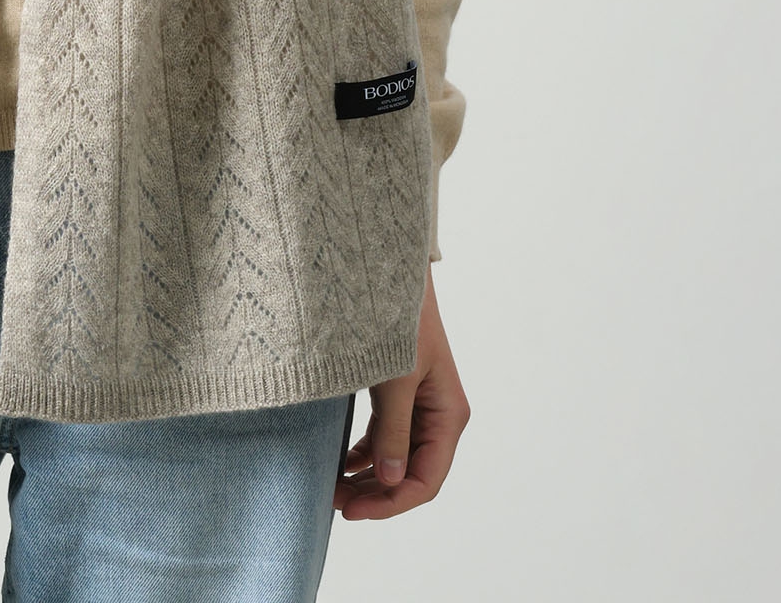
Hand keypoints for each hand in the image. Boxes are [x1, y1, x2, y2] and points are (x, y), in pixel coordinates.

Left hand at [333, 265, 469, 520]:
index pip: (426, 481)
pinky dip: (363, 453)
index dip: (390, 503)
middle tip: (333, 502)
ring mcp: (418, 405)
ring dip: (366, 478)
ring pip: (394, 458)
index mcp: (449, 415)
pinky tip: (342, 463)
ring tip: (331, 488)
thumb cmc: (397, 317)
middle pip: (410, 475)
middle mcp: (438, 415)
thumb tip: (389, 482)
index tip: (351, 512)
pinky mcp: (397, 393)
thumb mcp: (395, 377)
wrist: (386, 268)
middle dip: (375, 495)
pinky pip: (383, 436)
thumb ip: (392, 432)